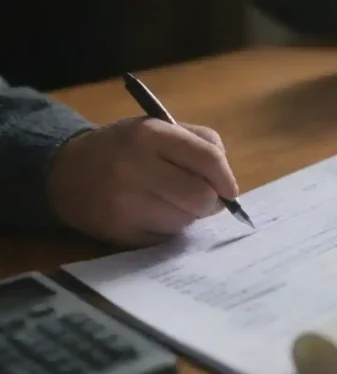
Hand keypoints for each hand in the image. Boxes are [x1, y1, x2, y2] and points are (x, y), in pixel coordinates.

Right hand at [48, 117, 237, 246]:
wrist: (66, 172)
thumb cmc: (125, 148)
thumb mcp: (158, 129)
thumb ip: (200, 144)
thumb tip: (227, 181)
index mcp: (150, 134)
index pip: (208, 159)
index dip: (226, 178)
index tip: (229, 190)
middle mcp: (136, 167)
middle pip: (200, 196)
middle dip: (209, 201)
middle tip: (201, 199)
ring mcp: (125, 203)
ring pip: (185, 221)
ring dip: (187, 216)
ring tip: (169, 202)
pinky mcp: (120, 232)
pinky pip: (166, 238)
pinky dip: (168, 230)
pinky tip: (151, 215)